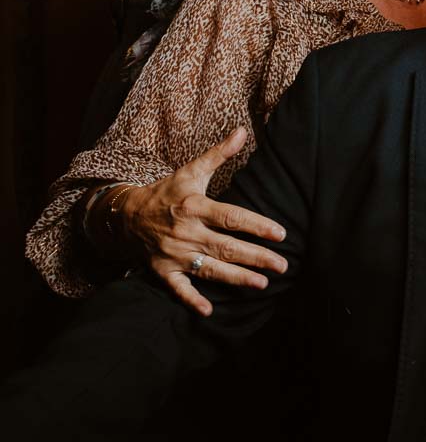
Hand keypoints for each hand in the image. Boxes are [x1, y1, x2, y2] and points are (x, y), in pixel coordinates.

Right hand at [117, 127, 287, 316]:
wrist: (126, 215)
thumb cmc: (167, 192)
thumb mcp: (191, 171)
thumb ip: (219, 154)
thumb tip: (242, 130)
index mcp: (194, 206)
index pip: (232, 217)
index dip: (257, 225)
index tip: (281, 234)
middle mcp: (185, 232)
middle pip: (226, 246)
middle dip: (256, 257)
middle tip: (282, 266)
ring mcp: (173, 254)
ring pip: (210, 268)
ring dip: (236, 278)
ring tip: (262, 284)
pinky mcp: (162, 271)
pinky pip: (178, 289)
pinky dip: (192, 300)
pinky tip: (209, 311)